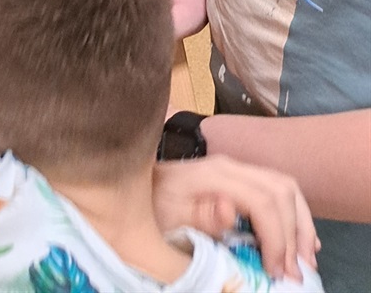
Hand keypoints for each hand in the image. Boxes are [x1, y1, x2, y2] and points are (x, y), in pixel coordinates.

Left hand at [152, 155, 318, 281]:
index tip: (276, 271)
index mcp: (215, 175)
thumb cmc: (151, 204)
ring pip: (284, 187)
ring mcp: (236, 170)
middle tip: (295, 272)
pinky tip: (297, 241)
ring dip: (300, 224)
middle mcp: (231, 166)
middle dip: (295, 233)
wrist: (133, 184)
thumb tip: (232, 209)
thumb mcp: (169, 216)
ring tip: (304, 260)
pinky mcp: (238, 179)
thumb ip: (202, 216)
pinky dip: (293, 215)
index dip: (277, 238)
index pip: (263, 200)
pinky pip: (276, 190)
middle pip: (281, 190)